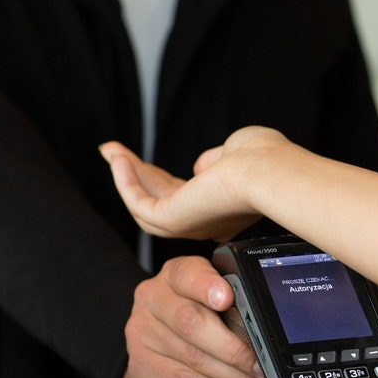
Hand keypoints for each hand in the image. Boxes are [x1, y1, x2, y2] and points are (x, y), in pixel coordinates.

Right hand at [101, 128, 287, 241]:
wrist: (268, 171)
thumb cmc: (264, 158)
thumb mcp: (235, 152)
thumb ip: (212, 162)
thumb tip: (198, 168)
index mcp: (223, 209)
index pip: (185, 197)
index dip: (161, 179)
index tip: (143, 163)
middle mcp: (205, 223)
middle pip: (160, 199)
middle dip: (136, 175)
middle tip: (114, 153)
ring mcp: (189, 225)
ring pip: (145, 205)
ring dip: (126, 177)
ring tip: (109, 152)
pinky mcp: (174, 221)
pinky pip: (140, 205)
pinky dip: (126, 182)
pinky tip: (118, 160)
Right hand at [124, 255, 274, 377]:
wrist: (150, 360)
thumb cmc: (191, 328)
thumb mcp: (211, 308)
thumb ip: (234, 308)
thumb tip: (269, 334)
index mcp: (175, 277)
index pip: (188, 273)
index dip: (207, 285)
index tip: (227, 297)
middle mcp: (154, 300)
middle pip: (192, 321)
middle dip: (235, 349)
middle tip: (262, 366)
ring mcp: (143, 334)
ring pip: (194, 358)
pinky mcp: (143, 369)